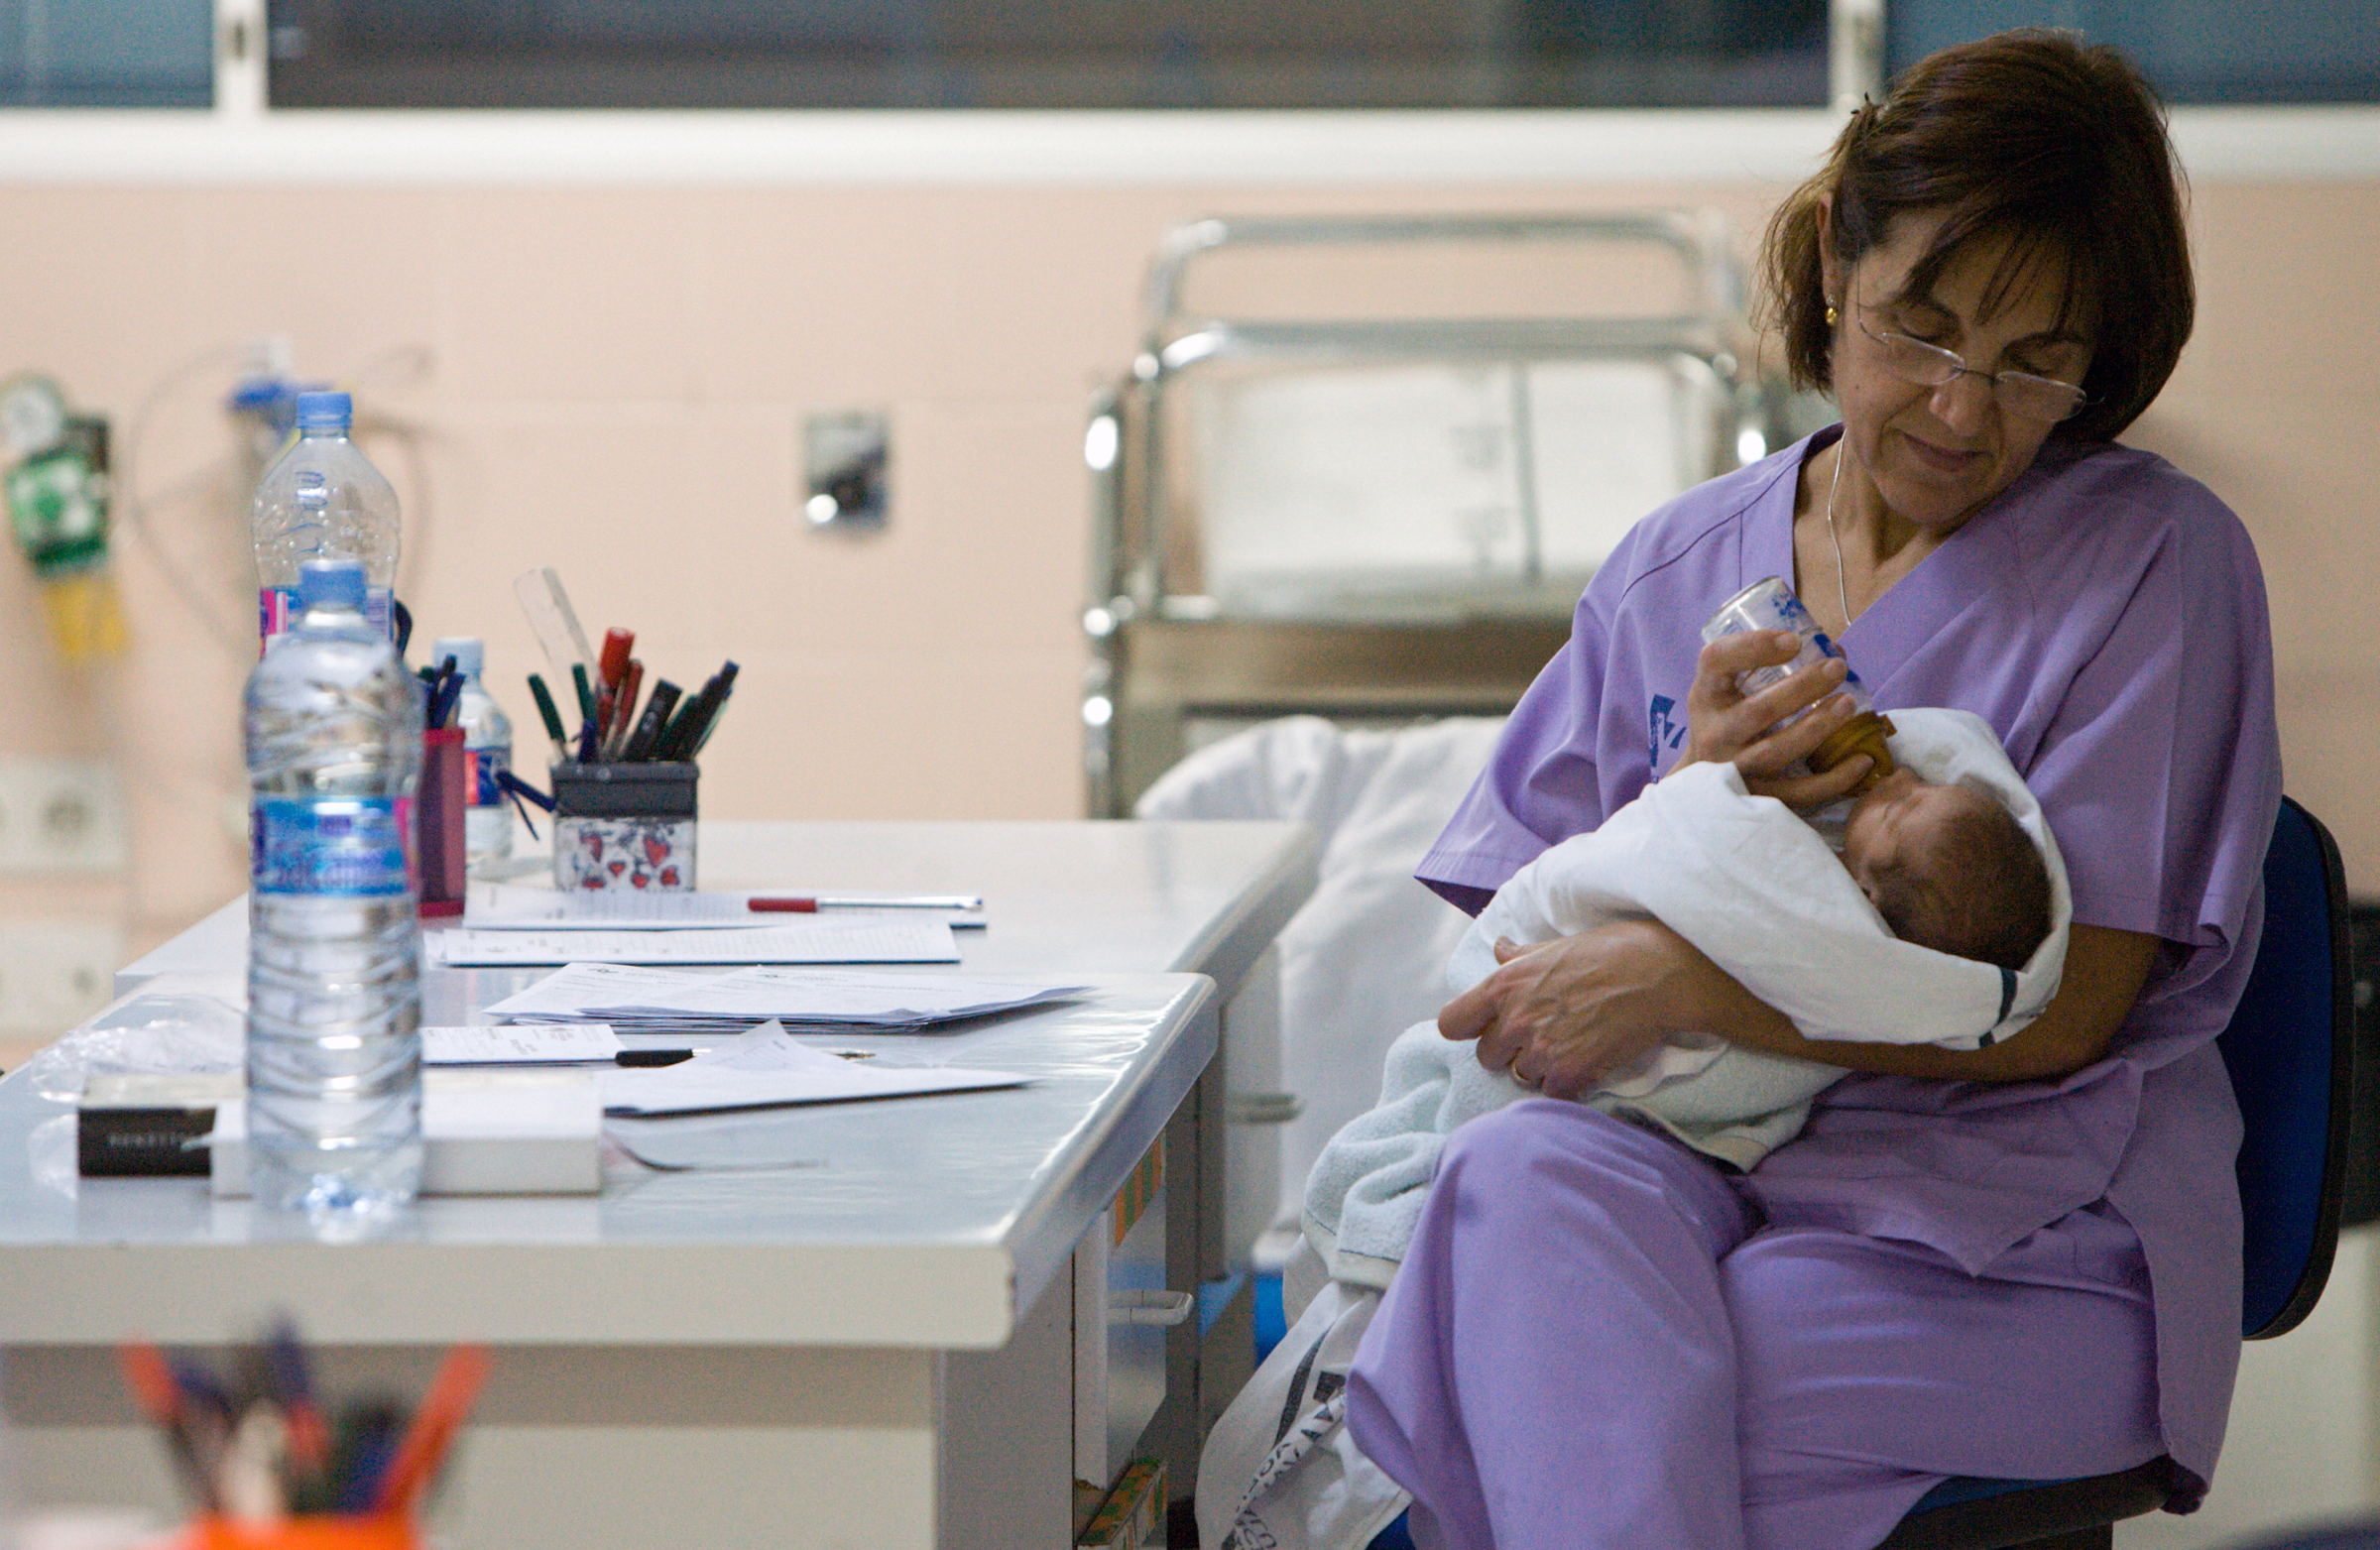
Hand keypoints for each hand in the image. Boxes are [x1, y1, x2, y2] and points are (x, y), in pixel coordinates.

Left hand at [1437, 920, 1726, 1098]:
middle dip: (1508, 1049)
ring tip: (1570, 1045)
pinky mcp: (1570, 1075)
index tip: (1485, 1026)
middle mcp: (1514, 1020)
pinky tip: (1586, 1062)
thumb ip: (1519, 957)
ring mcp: (1541, 1050)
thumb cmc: (1611, 952)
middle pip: (1486, 1056)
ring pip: (1520, 1076)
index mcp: (1504, 985)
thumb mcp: (1554, 946)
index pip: (1451, 1023)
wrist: (1660, 976)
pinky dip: (1567, 1084)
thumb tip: (1499, 949)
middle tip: (1541, 1035)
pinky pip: (1551, 1093)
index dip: (1468, 1026)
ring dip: (1540, 1068)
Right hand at [1675, 631, 1872, 807]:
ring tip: (1848, 704)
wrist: (1704, 782)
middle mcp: (1714, 733)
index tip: (1794, 640)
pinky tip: (1862, 761)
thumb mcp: (1729, 689)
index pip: (1717, 661)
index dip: (1754, 647)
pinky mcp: (1757, 797)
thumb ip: (1768, 666)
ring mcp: (1734, 768)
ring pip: (1776, 751)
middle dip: (1802, 687)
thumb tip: (1835, 652)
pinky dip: (1834, 779)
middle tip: (1837, 667)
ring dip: (1816, 727)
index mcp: (1706, 695)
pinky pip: (1799, 792)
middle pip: (1758, 709)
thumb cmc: (1726, 721)